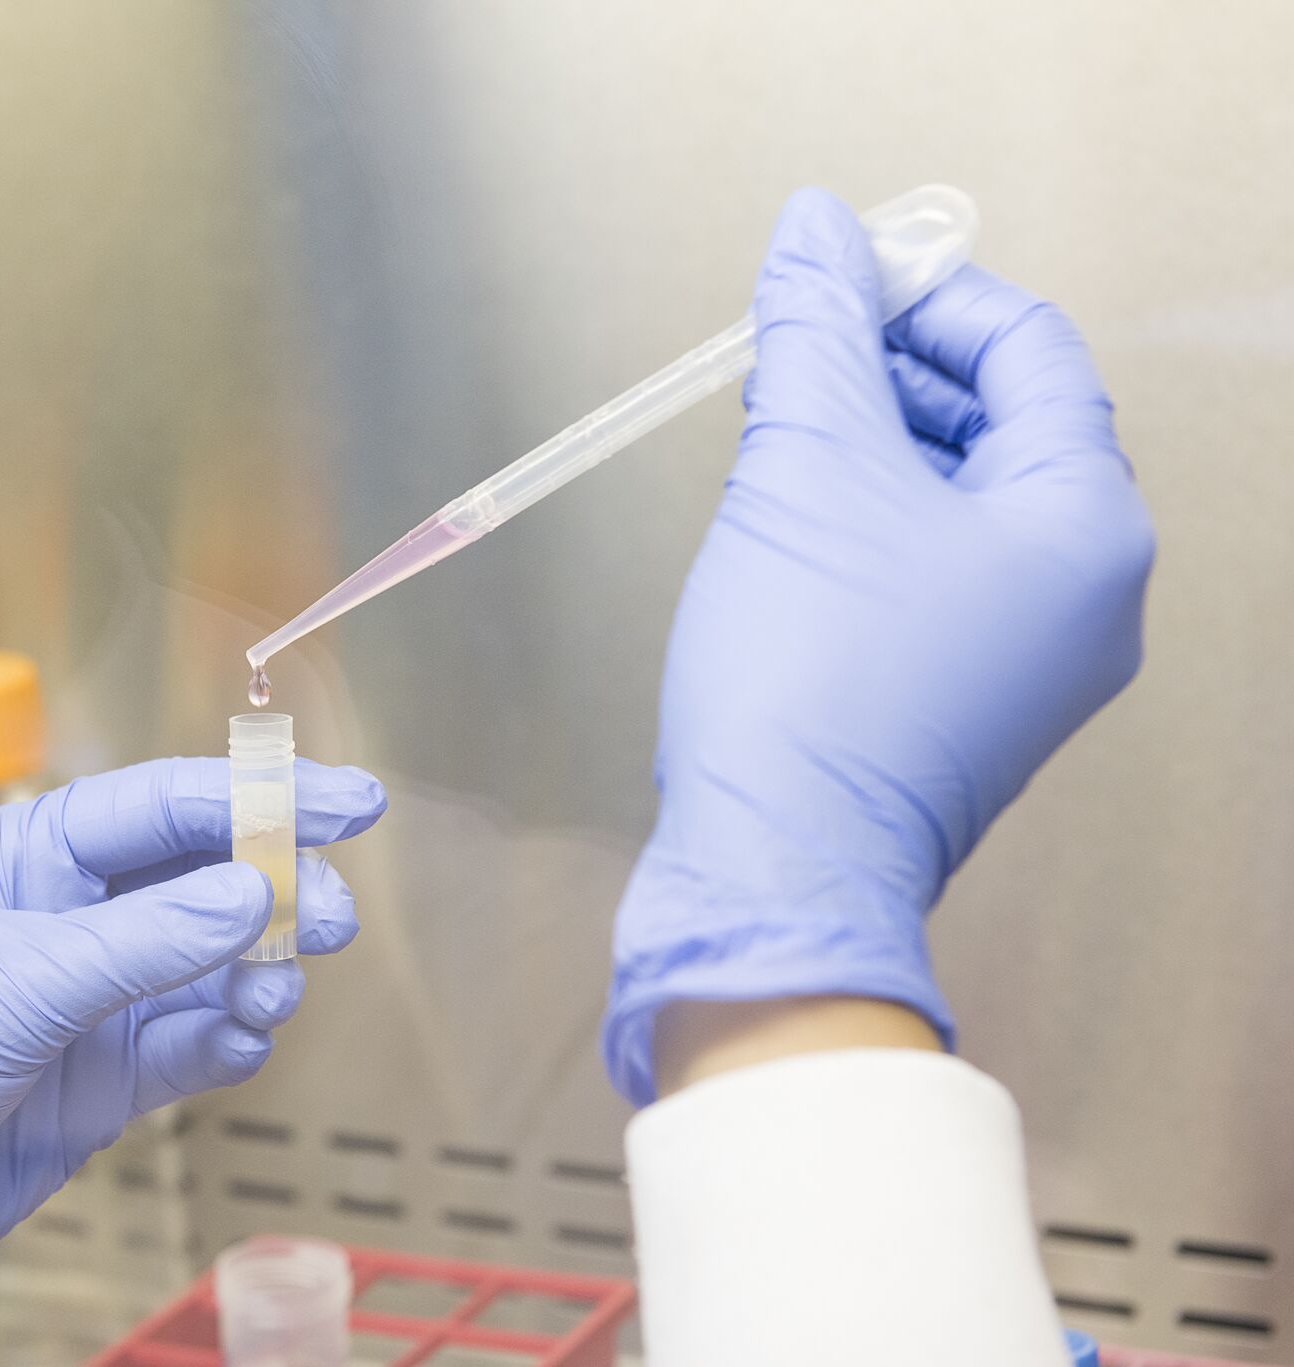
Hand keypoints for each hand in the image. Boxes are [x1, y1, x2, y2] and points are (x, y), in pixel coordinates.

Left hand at [0, 756, 385, 1340]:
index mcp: (30, 855)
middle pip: (205, 879)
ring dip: (258, 973)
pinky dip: (229, 1043)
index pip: (167, 805)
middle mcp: (68, 918)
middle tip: (332, 917)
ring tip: (272, 996)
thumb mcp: (8, 984)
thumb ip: (141, 941)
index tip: (350, 804)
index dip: (263, 796)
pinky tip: (242, 1043)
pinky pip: (192, 1046)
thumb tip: (252, 890)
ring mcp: (89, 1001)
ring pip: (211, 966)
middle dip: (278, 890)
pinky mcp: (100, 1080)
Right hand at [603, 188, 1153, 1103]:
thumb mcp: (806, 466)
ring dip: (876, 450)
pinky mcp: (972, 706)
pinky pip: (940, 577)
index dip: (929, 297)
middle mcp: (1088, 595)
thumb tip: (814, 229)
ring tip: (781, 437)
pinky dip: (874, 529)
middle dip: (894, 375)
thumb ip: (815, 331)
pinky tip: (792, 526)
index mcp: (1085, 523)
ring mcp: (1036, 662)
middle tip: (796, 355)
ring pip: (965, 504)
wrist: (777, 866)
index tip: (836, 279)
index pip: (1029, 352)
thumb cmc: (808, 680)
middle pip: (1004, 426)